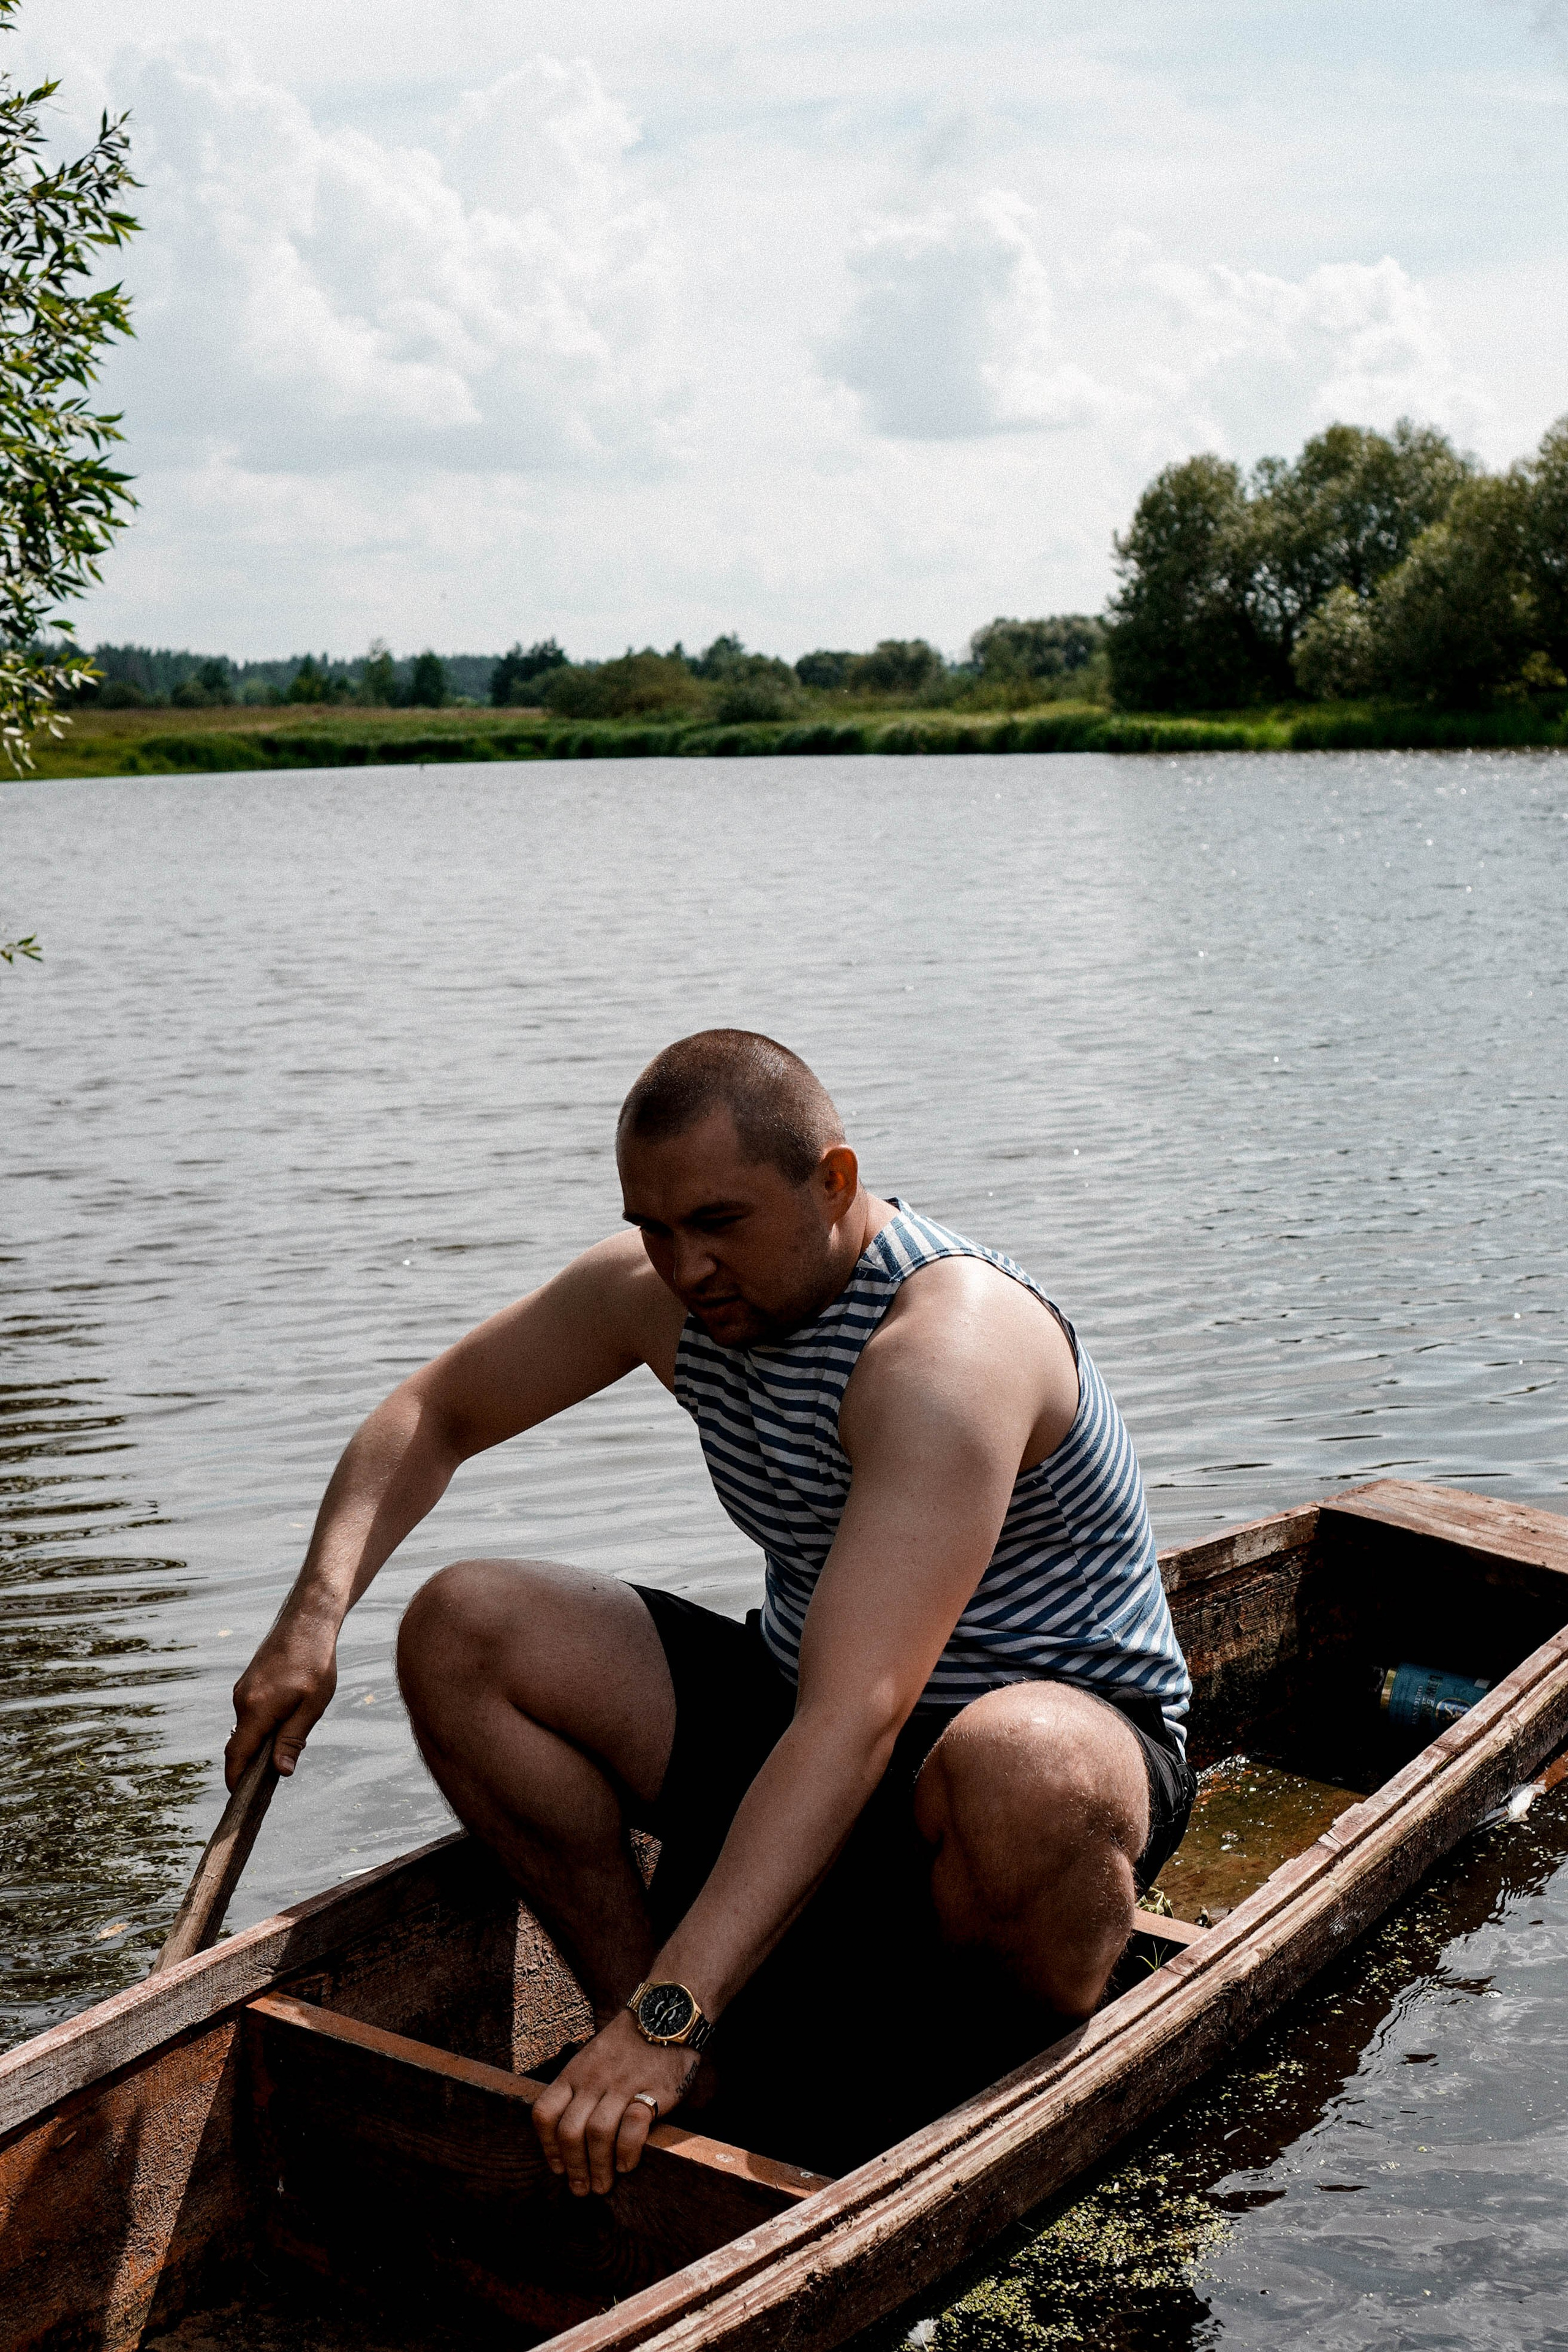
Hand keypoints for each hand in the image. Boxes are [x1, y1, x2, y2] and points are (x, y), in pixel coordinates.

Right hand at [226, 1614, 337, 1787]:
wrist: (307, 1621)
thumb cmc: (316, 1663)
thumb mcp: (312, 1705)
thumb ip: (293, 1740)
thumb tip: (280, 1772)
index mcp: (256, 1710)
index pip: (236, 1755)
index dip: (235, 1780)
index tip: (239, 1799)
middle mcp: (242, 1701)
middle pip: (241, 1744)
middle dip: (251, 1765)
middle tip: (272, 1780)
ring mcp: (243, 1690)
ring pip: (248, 1728)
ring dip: (261, 1742)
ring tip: (286, 1747)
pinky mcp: (249, 1683)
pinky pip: (251, 1713)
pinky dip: (262, 1725)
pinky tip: (286, 1721)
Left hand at [530, 2009, 700, 2196]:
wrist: (666, 2012)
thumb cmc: (628, 2042)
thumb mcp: (592, 2058)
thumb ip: (581, 2088)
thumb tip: (572, 2135)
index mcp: (574, 2073)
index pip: (544, 2113)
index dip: (547, 2147)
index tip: (557, 2168)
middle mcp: (593, 2080)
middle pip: (570, 2131)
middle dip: (573, 2167)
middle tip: (582, 2189)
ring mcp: (622, 2085)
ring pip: (598, 2134)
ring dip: (598, 2167)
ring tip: (603, 2185)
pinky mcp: (653, 2090)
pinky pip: (633, 2128)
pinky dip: (627, 2152)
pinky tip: (628, 2164)